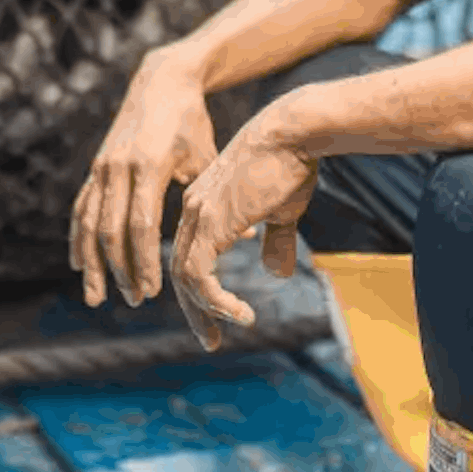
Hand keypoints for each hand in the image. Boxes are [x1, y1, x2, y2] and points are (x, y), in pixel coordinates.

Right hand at [69, 50, 217, 306]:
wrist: (161, 81)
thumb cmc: (191, 122)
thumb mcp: (207, 155)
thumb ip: (218, 196)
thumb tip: (248, 237)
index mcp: (150, 165)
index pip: (142, 224)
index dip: (144, 260)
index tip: (153, 291)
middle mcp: (120, 167)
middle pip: (112, 230)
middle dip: (122, 269)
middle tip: (136, 300)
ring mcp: (103, 166)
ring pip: (90, 223)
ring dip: (94, 263)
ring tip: (97, 298)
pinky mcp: (96, 166)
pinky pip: (81, 208)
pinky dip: (78, 239)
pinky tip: (78, 265)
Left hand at [169, 112, 318, 352]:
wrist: (293, 132)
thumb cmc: (292, 162)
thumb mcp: (283, 208)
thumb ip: (274, 240)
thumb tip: (275, 273)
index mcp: (205, 204)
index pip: (190, 254)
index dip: (200, 288)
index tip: (220, 314)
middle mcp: (193, 210)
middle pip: (180, 270)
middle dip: (195, 309)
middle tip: (210, 340)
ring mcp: (199, 216)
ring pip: (185, 277)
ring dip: (203, 311)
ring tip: (222, 333)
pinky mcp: (211, 223)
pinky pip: (199, 275)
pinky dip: (215, 300)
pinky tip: (239, 313)